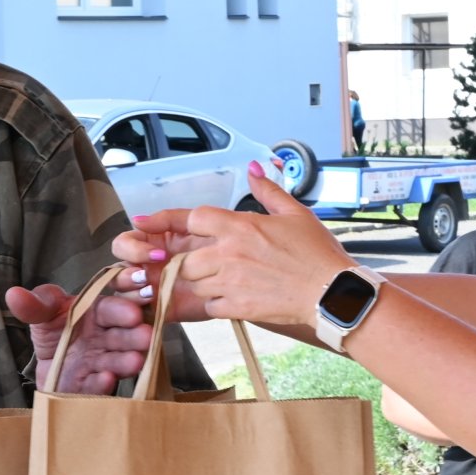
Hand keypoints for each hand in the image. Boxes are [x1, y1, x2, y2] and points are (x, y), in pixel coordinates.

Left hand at [4, 283, 149, 392]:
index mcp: (98, 313)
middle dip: (135, 336)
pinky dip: (102, 383)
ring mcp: (101, 362)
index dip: (123, 311)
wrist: (47, 363)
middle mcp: (105, 338)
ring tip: (135, 360)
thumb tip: (13, 295)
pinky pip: (98, 385)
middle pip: (122, 336)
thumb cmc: (54, 329)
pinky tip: (107, 378)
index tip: (133, 313)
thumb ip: (33, 305)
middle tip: (146, 337)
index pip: (112, 309)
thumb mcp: (42, 312)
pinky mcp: (92, 386)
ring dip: (126, 361)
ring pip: (117, 361)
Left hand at [116, 162, 352, 326]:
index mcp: (240, 227)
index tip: (144, 222)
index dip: (165, 219)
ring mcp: (229, 282)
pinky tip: (232, 297)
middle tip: (194, 262)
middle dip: (185, 261)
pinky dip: (214, 302)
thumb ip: (269, 190)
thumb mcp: (295, 214)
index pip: (192, 218)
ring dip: (199, 282)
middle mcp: (229, 254)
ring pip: (193, 283)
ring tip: (222, 280)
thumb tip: (255, 168)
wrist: (331, 293)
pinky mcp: (235, 307)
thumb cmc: (317, 254)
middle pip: (183, 258)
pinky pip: (208, 305)